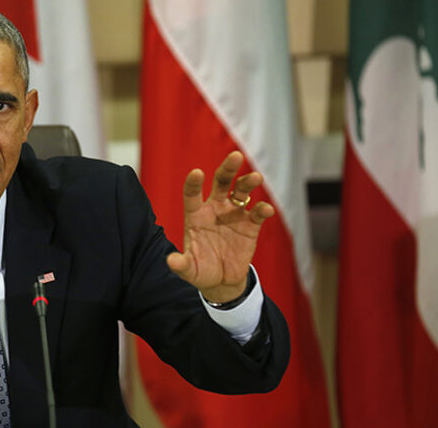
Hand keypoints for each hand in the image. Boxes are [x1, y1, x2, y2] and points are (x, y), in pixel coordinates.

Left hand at [166, 151, 274, 303]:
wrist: (221, 280)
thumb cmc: (200, 270)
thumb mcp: (189, 270)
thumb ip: (181, 265)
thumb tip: (171, 261)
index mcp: (196, 215)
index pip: (192, 194)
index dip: (194, 183)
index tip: (197, 173)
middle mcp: (215, 209)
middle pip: (221, 182)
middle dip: (228, 168)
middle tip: (236, 156)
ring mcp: (234, 214)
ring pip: (241, 191)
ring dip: (248, 183)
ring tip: (256, 177)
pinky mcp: (250, 225)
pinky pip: (257, 213)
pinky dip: (262, 209)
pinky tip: (266, 209)